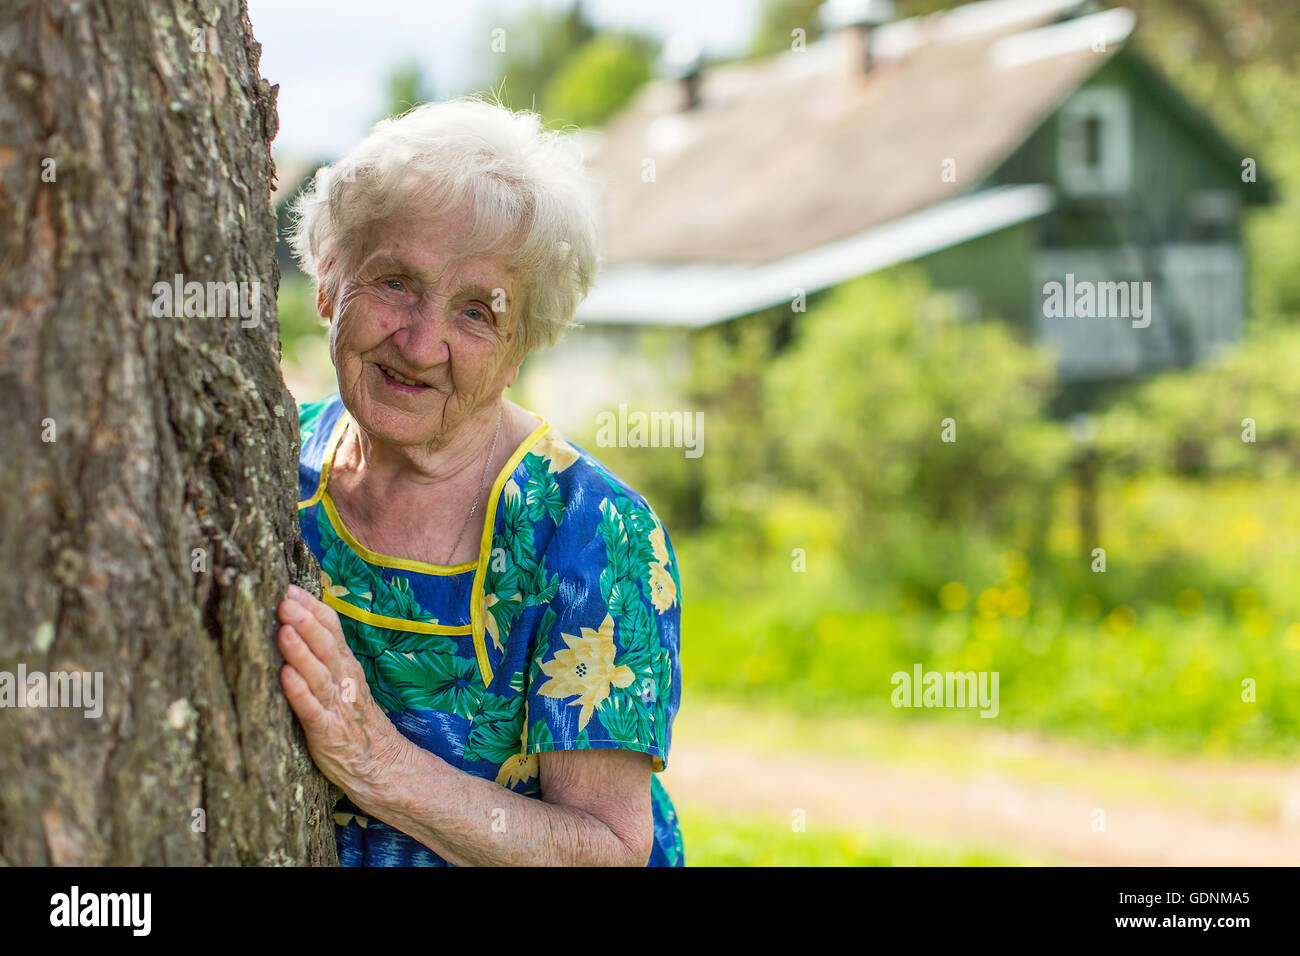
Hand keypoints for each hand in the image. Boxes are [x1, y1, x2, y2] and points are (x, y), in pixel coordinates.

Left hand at [276, 584, 404, 800]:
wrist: (381, 766)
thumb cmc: (354, 721)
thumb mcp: (345, 681)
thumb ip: (326, 654)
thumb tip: (299, 621)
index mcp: (346, 665)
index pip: (332, 628)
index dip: (312, 607)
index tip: (289, 587)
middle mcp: (344, 680)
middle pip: (326, 644)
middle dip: (305, 620)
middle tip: (284, 599)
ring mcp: (337, 706)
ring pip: (318, 674)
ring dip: (301, 651)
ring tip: (284, 630)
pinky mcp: (327, 733)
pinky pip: (312, 710)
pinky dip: (299, 692)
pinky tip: (285, 677)